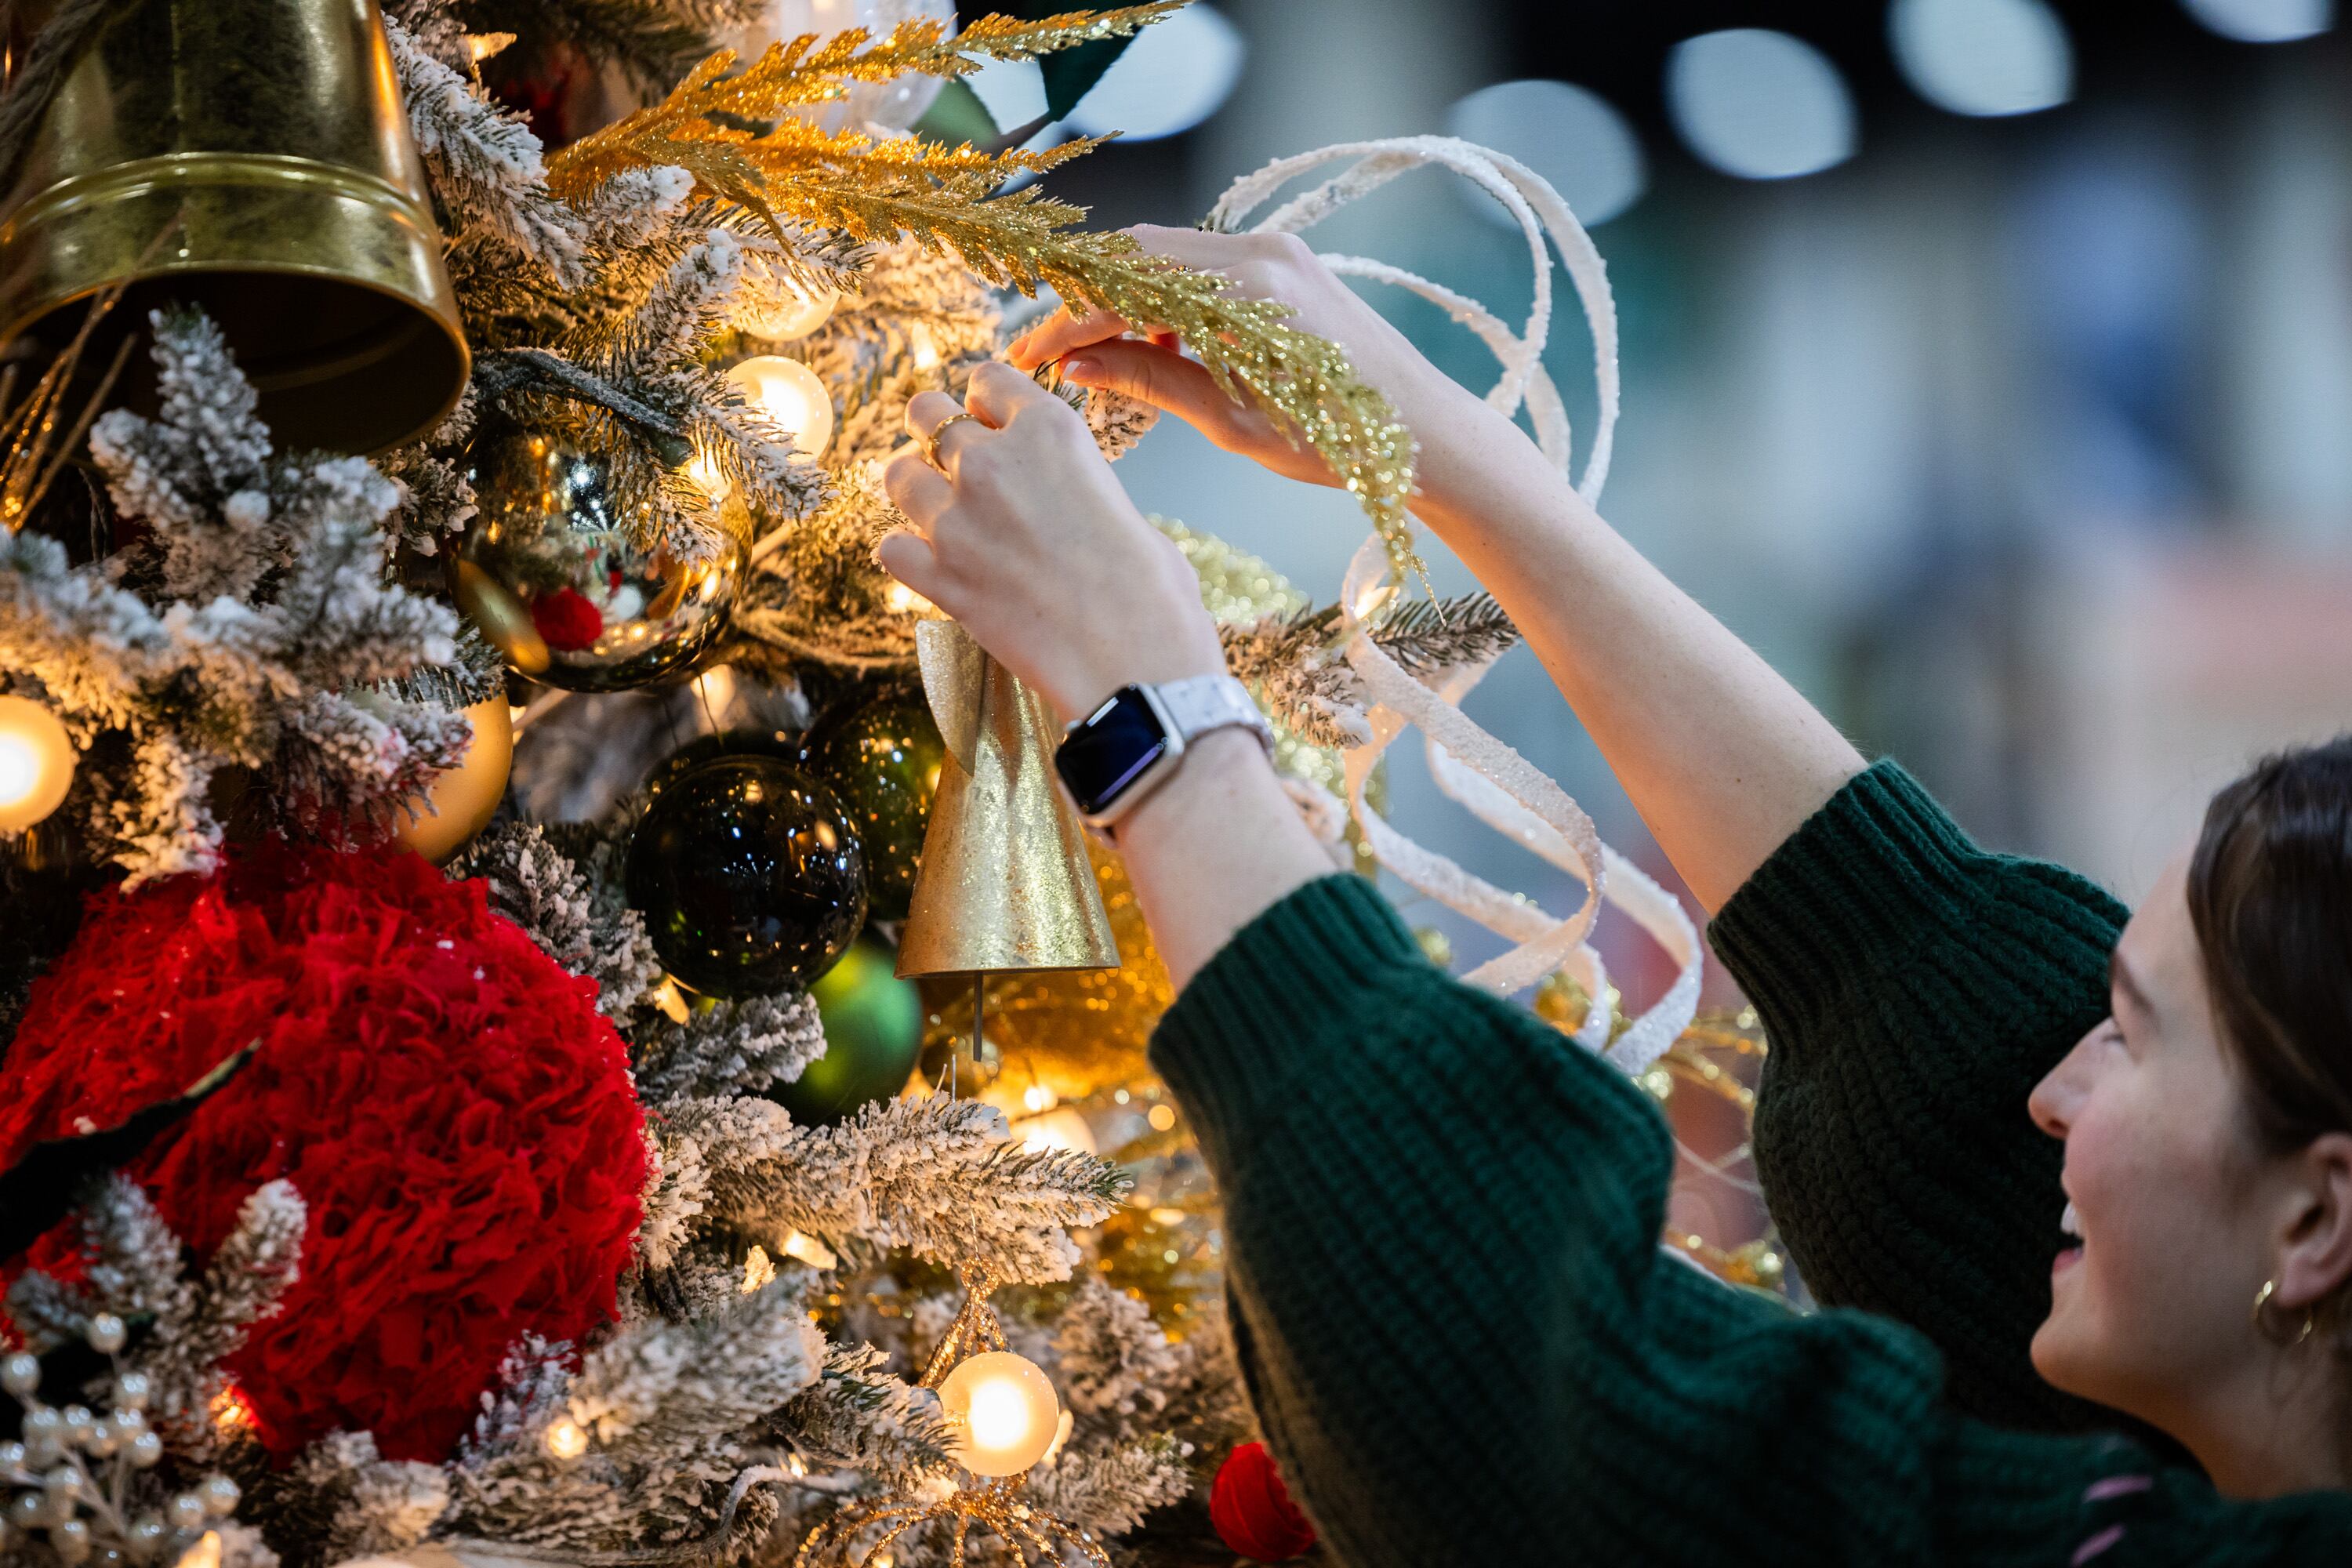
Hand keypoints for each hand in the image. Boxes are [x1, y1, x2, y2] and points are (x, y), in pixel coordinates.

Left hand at [877, 362, 1226, 725]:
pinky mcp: (940, 580)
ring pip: (897, 474)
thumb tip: (1061, 499)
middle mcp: (993, 463)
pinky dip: (907, 554)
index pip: (989, 380)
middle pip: (928, 413)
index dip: (987, 401)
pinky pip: (891, 548)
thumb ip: (1076, 485)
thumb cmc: (1152, 591)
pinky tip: (931, 564)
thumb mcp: (1124, 507)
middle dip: (937, 430)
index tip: (989, 419)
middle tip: (951, 456)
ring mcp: (958, 521)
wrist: (1136, 663)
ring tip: (939, 509)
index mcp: (1050, 431)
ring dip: (915, 486)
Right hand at [1005, 225, 1513, 504]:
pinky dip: (1166, 298)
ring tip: (1097, 355)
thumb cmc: (1339, 441)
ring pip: (1167, 255)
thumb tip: (1078, 366)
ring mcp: (1276, 252)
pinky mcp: (1287, 263)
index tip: (1030, 357)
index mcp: (1244, 293)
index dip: (1066, 321)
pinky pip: (1204, 265)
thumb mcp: (1232, 421)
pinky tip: (1157, 344)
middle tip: (1048, 351)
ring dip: (1122, 299)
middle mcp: (1258, 254)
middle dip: (1084, 301)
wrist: (1424, 431)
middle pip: (1137, 255)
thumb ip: (1152, 381)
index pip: (1124, 287)